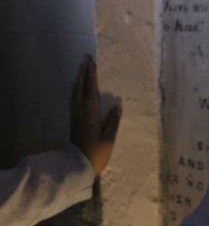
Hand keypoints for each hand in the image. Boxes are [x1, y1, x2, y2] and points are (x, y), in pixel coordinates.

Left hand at [70, 54, 121, 176]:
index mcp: (91, 114)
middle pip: (81, 88)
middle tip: (86, 58)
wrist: (77, 166)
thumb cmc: (96, 154)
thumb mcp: (109, 139)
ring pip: (76, 93)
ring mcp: (76, 116)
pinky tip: (77, 87)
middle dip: (84, 73)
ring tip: (82, 68)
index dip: (91, 76)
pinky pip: (74, 99)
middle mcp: (81, 112)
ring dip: (79, 79)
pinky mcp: (74, 121)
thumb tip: (118, 106)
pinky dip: (76, 89)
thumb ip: (113, 122)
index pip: (91, 91)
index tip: (92, 63)